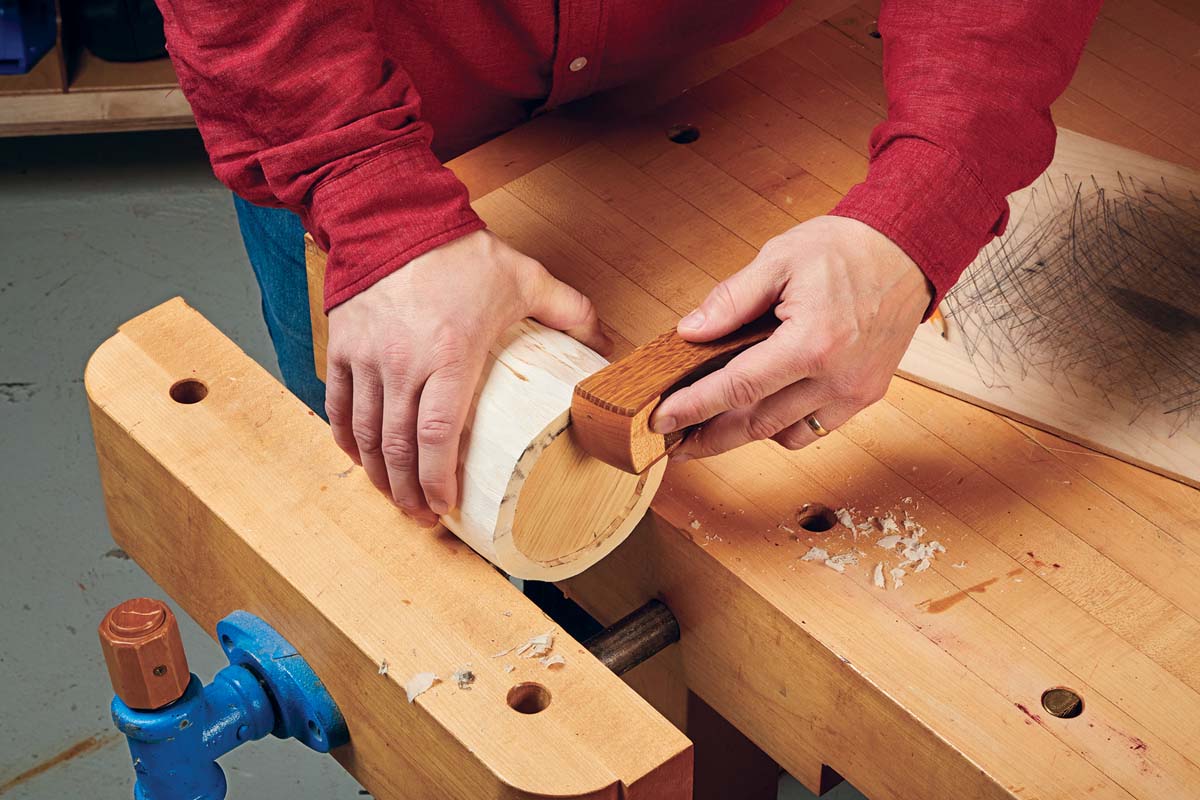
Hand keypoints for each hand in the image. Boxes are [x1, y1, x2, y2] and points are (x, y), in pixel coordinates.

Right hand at [326, 229, 609, 523]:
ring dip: (377, 474)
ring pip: (364, 433)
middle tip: (423, 516)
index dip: (437, 479)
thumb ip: (569, 310)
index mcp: (449, 354)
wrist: (393, 216)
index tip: (446, 506)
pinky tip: (359, 458)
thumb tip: (605, 342)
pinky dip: (346, 438)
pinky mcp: (342, 347)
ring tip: (395, 498)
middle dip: (408, 490)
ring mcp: (366, 357)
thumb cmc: (458, 251)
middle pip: (396, 446)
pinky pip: (338, 404)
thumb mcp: (524, 277)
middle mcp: (401, 363)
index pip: (437, 435)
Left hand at [650, 215, 930, 458]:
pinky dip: (783, 428)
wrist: (908, 248)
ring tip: (708, 431)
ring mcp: (855, 391)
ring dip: (744, 436)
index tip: (662, 420)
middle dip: (710, 437)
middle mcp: (837, 377)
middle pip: (758, 424)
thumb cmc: (847, 248)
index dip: (694, 407)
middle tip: (674, 442)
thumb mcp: (778, 259)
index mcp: (812, 343)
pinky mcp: (867, 394)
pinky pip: (815, 429)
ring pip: (785, 434)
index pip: (737, 387)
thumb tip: (690, 332)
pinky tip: (759, 414)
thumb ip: (731, 300)